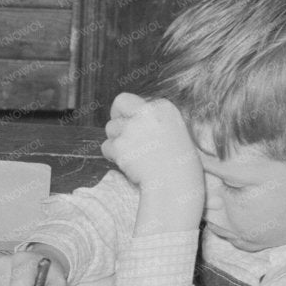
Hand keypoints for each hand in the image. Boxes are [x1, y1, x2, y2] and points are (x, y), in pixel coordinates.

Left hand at [100, 93, 205, 228]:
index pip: (133, 100)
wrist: (176, 185)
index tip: (135, 124)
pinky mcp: (120, 145)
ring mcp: (132, 128)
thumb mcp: (174, 131)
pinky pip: (106, 146)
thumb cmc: (179, 163)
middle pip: (118, 105)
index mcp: (164, 107)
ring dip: (117, 140)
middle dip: (117, 116)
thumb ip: (153, 118)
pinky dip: (113, 155)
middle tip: (122, 131)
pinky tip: (128, 163)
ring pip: (111, 128)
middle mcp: (147, 113)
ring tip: (134, 155)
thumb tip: (129, 113)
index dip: (131, 112)